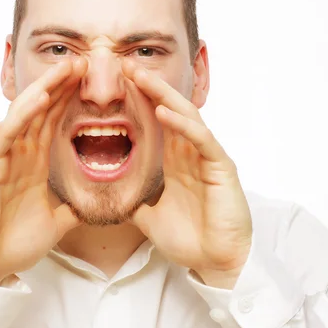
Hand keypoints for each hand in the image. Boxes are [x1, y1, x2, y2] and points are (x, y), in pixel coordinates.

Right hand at [0, 58, 86, 285]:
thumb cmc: (12, 242)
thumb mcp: (56, 221)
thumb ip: (72, 207)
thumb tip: (94, 202)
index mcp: (33, 163)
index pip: (53, 122)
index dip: (70, 101)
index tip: (91, 82)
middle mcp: (18, 154)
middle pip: (42, 111)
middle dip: (62, 85)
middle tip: (85, 62)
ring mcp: (2, 157)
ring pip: (25, 114)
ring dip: (45, 89)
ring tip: (67, 68)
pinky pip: (6, 134)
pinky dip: (23, 114)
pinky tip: (39, 97)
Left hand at [122, 61, 251, 288]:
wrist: (216, 261)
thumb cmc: (188, 237)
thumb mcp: (148, 213)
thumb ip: (132, 196)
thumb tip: (106, 192)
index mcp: (175, 159)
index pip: (155, 122)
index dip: (138, 101)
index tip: (115, 82)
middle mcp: (191, 152)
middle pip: (169, 109)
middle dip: (148, 86)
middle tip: (125, 65)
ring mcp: (207, 156)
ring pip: (185, 116)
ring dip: (162, 94)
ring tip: (140, 76)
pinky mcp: (221, 167)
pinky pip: (201, 139)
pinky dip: (182, 124)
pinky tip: (163, 111)